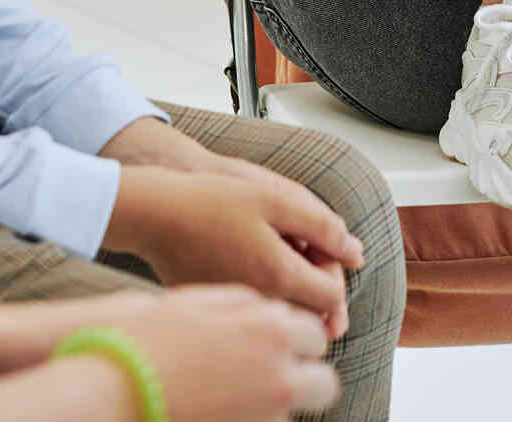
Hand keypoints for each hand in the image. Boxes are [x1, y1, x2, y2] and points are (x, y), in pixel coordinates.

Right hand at [104, 166, 356, 338]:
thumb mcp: (276, 198)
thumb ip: (323, 226)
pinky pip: (255, 310)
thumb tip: (357, 253)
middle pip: (310, 313)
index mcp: (279, 276)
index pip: (332, 297)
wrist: (154, 214)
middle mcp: (260, 302)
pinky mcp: (218, 309)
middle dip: (315, 283)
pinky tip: (249, 258)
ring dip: (291, 288)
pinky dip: (263, 290)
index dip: (335, 271)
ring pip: (283, 313)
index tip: (317, 245)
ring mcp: (237, 310)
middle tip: (299, 246)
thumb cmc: (209, 200)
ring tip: (275, 246)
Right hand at [117, 285, 338, 421]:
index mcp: (271, 331)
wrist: (111, 385)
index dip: (296, 341)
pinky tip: (217, 409)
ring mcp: (265, 417)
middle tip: (275, 377)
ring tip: (229, 394)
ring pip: (292, 413)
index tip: (280, 345)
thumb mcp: (202, 301)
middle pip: (324, 384)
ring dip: (273, 404)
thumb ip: (247, 306)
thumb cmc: (148, 336)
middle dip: (304, 379)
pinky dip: (248, 420)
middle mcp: (279, 376)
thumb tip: (273, 314)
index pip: (314, 336)